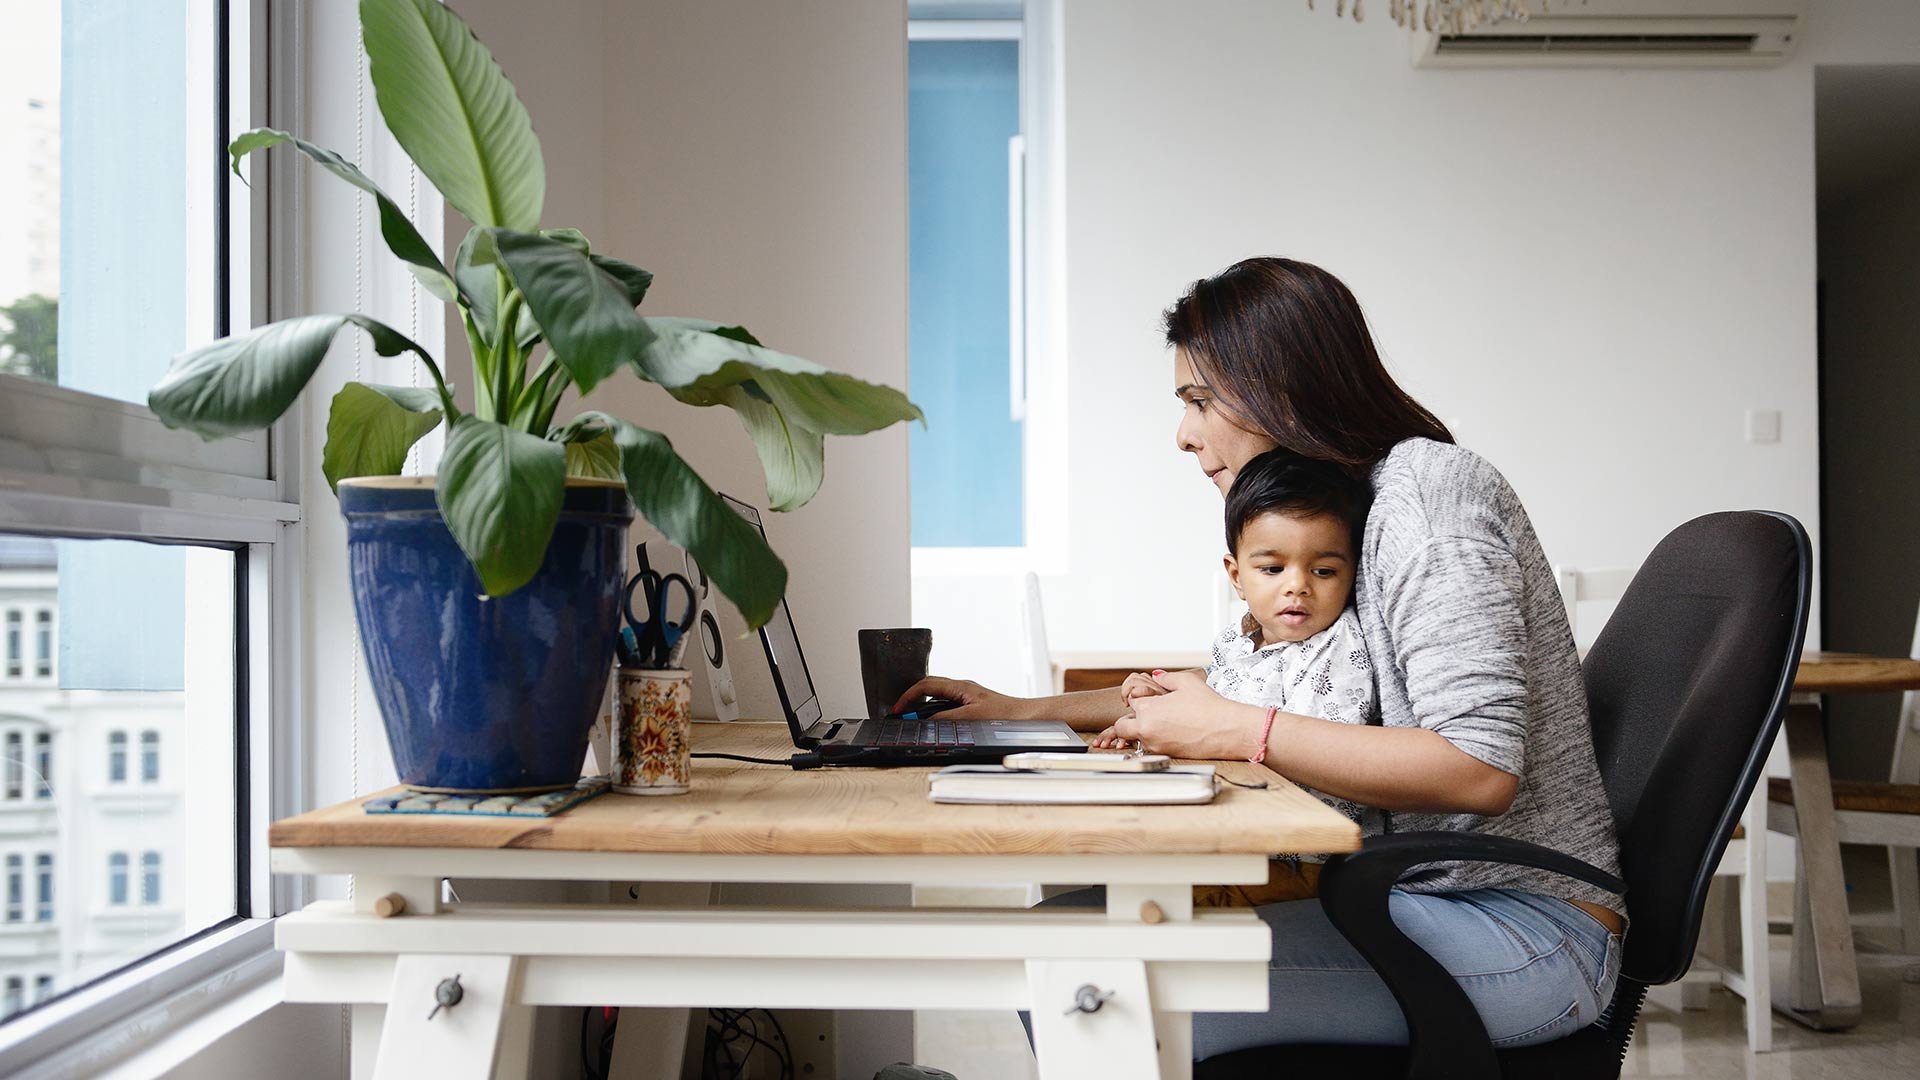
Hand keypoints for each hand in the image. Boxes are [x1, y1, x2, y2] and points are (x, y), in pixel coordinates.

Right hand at [890, 676, 1023, 719]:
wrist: (1028, 717)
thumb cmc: (1006, 716)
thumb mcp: (971, 718)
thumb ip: (947, 718)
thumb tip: (927, 721)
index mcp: (960, 686)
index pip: (925, 686)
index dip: (908, 697)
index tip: (898, 711)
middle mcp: (962, 688)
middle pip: (929, 687)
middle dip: (911, 699)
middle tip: (901, 714)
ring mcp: (967, 696)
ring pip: (937, 696)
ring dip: (923, 706)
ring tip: (914, 719)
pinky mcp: (972, 705)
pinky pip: (947, 704)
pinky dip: (935, 711)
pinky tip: (936, 723)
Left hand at [1090, 669, 1264, 759]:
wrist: (1228, 730)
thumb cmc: (1210, 706)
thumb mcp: (1187, 682)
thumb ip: (1165, 677)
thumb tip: (1155, 676)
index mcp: (1147, 709)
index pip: (1130, 702)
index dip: (1140, 699)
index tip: (1151, 698)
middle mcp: (1146, 729)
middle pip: (1122, 727)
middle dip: (1130, 720)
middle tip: (1148, 714)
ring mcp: (1155, 745)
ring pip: (1136, 739)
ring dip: (1144, 731)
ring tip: (1167, 722)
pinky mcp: (1165, 755)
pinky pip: (1151, 748)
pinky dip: (1156, 740)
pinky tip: (1175, 732)